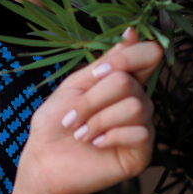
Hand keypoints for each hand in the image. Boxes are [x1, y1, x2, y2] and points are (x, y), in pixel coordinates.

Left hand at [15, 29, 163, 193]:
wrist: (44, 161)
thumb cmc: (56, 122)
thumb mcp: (77, 85)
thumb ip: (106, 62)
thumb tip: (132, 32)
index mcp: (124, 82)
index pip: (148, 54)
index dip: (125, 58)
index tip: (95, 74)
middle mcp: (139, 101)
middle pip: (129, 82)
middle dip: (92, 99)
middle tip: (72, 118)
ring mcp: (143, 126)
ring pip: (135, 106)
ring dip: (98, 120)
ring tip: (81, 134)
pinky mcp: (143, 152)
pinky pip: (141, 132)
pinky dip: (110, 136)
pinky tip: (96, 145)